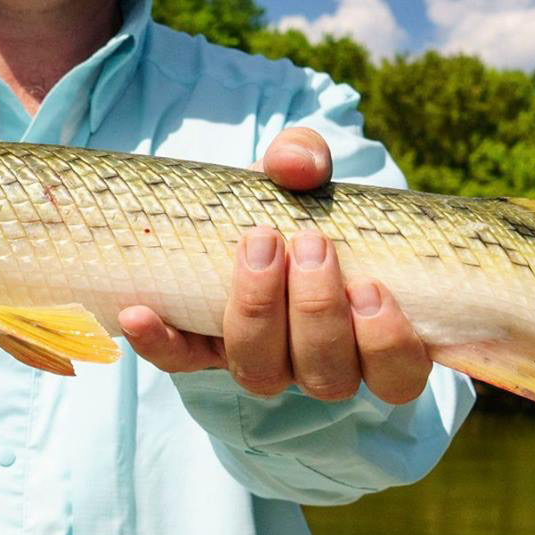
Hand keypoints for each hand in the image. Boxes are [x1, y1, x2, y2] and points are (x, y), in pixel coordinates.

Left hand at [117, 127, 432, 404]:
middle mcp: (316, 363)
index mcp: (368, 335)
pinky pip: (180, 361)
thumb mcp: (305, 174)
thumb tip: (296, 165)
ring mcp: (258, 361)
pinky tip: (138, 312)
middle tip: (309, 241)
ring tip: (258, 245)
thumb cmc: (291, 203)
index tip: (371, 287)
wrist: (235, 213)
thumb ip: (307, 159)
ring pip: (264, 374)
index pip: (396, 375)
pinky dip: (159, 341)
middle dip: (317, 308)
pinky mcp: (198, 351)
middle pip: (326, 374)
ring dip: (260, 313)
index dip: (388, 345)